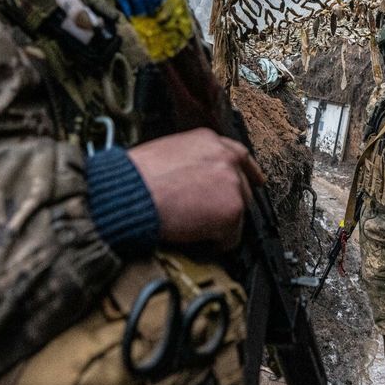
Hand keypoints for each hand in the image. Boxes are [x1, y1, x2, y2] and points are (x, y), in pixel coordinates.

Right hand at [128, 128, 264, 250]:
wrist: (130, 195)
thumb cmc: (134, 178)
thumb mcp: (166, 152)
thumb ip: (190, 161)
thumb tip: (195, 179)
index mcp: (208, 140)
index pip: (239, 155)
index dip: (247, 172)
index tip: (254, 182)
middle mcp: (226, 157)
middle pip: (242, 186)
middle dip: (229, 203)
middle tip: (209, 217)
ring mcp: (233, 184)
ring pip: (238, 213)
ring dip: (220, 224)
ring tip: (193, 228)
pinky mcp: (233, 211)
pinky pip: (231, 237)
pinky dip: (215, 244)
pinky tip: (195, 239)